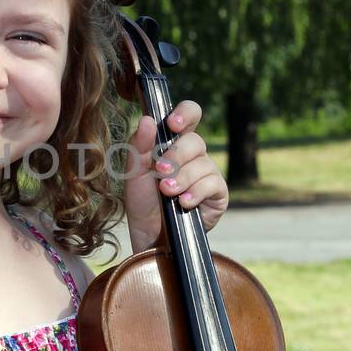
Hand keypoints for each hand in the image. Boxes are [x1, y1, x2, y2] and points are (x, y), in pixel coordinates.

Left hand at [124, 99, 228, 253]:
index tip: (171, 124)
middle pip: (196, 141)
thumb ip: (138, 146)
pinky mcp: (217, 195)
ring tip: (167, 192)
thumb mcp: (133, 174)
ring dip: (183, 178)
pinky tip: (184, 203)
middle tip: (161, 171)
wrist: (150, 237)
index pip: (189, 115)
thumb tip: (147, 119)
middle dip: (177, 155)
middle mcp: (194, 156)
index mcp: (174, 143)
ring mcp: (207, 174)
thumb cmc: (142, 203)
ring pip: (204, 164)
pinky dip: (196, 192)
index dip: (185, 113)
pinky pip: (213, 185)